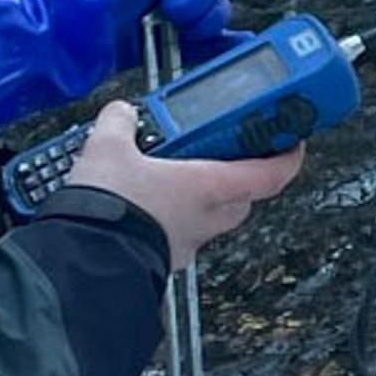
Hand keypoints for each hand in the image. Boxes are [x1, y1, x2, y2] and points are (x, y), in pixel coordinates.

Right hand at [61, 98, 301, 265]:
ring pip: (212, 218)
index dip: (288, 157)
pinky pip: (178, 234)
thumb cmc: (111, 209)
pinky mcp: (162, 257)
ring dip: (203, 199)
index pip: (271, 175)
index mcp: (209, 187)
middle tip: (223, 154)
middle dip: (239, 176)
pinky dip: (170, 218)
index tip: (292, 141)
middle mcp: (206, 218)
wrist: (84, 261)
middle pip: (243, 198)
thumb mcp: (109, 148)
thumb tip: (122, 113)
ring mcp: (185, 241)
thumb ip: (120, 123)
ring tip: (172, 176)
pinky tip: (145, 205)